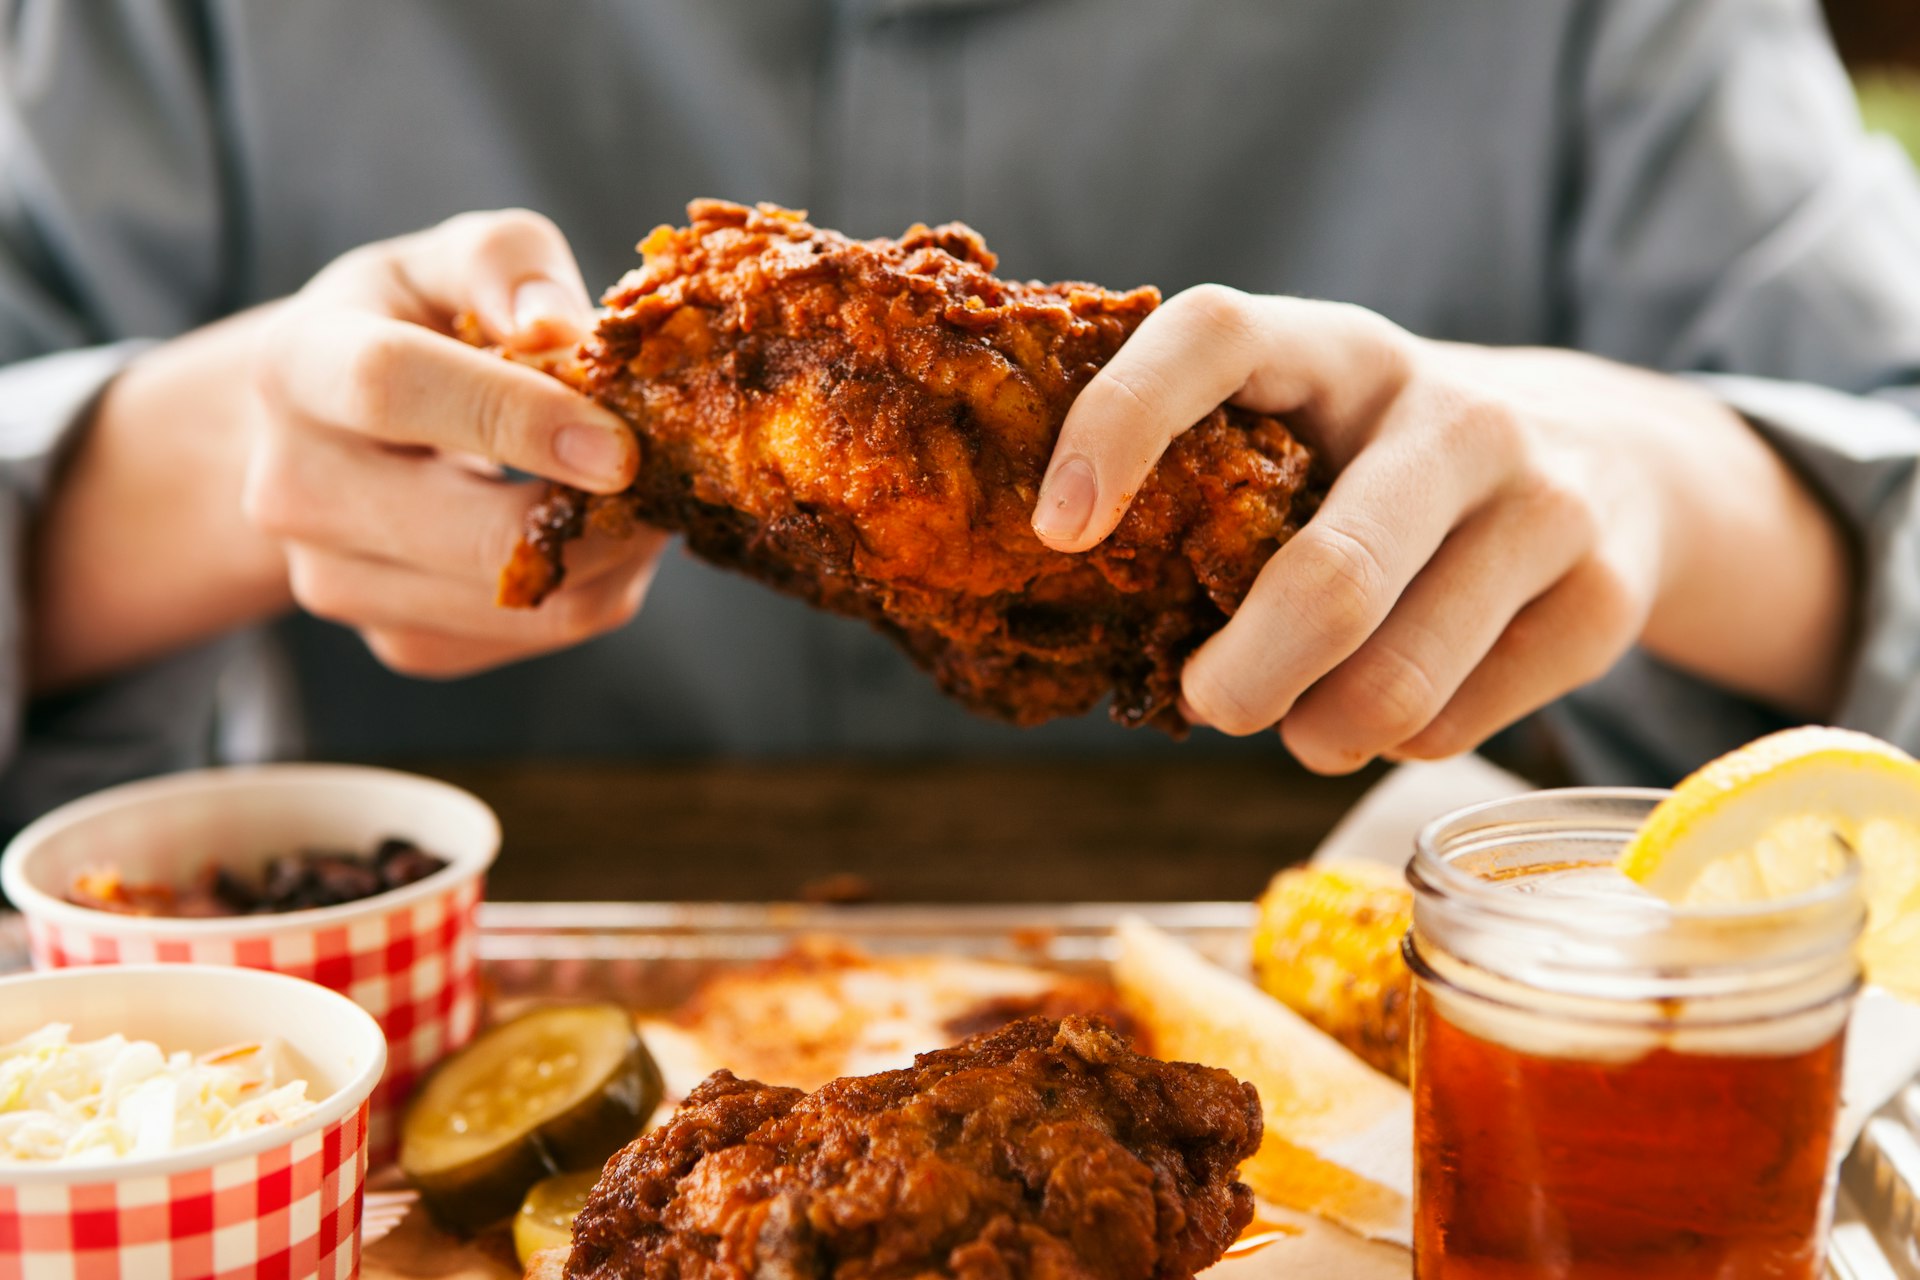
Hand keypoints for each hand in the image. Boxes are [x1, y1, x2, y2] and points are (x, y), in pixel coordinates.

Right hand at [241, 209, 661, 676]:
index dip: (516, 416)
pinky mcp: (397, 640)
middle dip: (596, 515)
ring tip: (638, 495)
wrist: (327, 429)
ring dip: (610, 555)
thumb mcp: (449, 261)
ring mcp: (336, 580)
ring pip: (518, 602)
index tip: (621, 446)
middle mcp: (295, 487)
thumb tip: (562, 328)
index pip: (393, 388)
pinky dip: (591, 591)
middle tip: (670, 475)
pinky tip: (596, 535)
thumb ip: (507, 264)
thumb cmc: (409, 325)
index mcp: (299, 364)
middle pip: (469, 536)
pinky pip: (527, 639)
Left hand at [1031, 287, 1852, 771]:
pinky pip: (1458, 720)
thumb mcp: (1317, 428)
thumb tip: (1080, 593)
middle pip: (1330, 578)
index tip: (1058, 531)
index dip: (1122, 420)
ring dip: (1316, 733)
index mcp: (1342, 349)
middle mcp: (1455, 412)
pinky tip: (1393, 712)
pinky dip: (1397, 744)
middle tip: (1204, 703)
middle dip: (1241, 677)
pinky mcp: (1604, 597)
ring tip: (1299, 728)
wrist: (1614, 462)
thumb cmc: (1393, 466)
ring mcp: (1547, 502)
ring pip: (1397, 678)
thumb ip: (1219, 477)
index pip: (1216, 334)